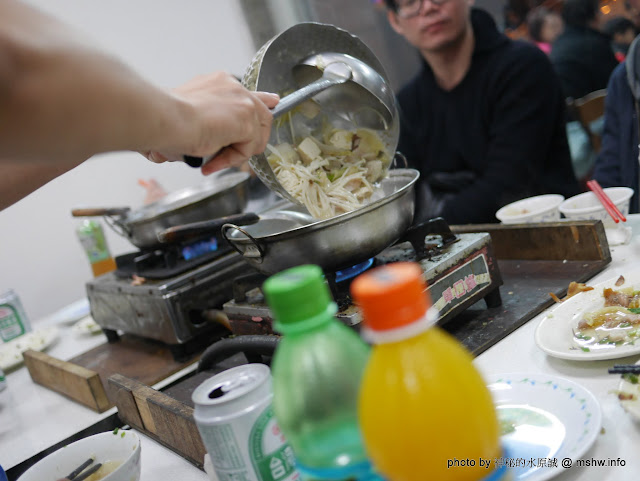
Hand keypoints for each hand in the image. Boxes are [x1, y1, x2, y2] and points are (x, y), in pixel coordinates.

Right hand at [143, 72, 278, 173]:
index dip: (263, 99)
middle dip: (253, 138)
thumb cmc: (165, 119)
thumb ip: (206, 122)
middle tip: (235, 154)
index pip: (248, 91)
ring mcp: (242, 102)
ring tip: (216, 159)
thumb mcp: (189, 115)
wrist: (164, 118)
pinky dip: (232, 158)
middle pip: (262, 113)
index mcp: (219, 83)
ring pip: (256, 134)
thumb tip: (204, 141)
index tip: (273, 102)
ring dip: (238, 151)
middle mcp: (233, 87)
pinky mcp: (246, 120)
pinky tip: (213, 159)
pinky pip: (249, 147)